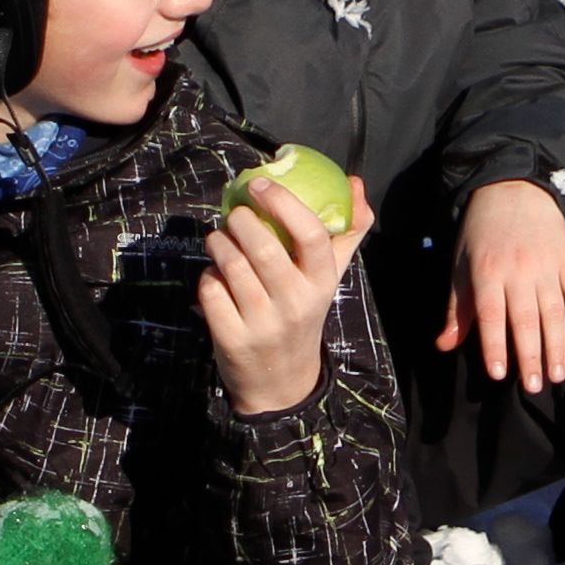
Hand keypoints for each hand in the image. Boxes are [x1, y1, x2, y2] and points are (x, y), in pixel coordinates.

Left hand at [203, 161, 369, 414]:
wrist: (282, 382)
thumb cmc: (304, 313)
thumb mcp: (329, 277)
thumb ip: (346, 230)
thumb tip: (356, 182)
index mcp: (322, 283)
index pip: (311, 235)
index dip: (283, 203)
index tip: (260, 184)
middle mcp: (296, 304)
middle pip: (263, 248)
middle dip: (240, 221)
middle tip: (234, 215)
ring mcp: (263, 324)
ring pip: (232, 267)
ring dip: (218, 243)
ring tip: (218, 239)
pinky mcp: (233, 339)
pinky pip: (211, 291)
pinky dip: (208, 275)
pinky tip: (215, 275)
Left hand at [443, 178, 564, 393]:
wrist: (513, 189)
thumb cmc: (481, 234)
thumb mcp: (461, 267)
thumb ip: (458, 309)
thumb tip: (444, 345)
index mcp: (487, 272)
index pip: (491, 315)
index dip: (495, 345)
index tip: (499, 374)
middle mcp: (518, 270)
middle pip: (525, 319)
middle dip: (530, 356)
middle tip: (534, 386)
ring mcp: (547, 265)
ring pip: (554, 312)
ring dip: (557, 346)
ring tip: (557, 375)